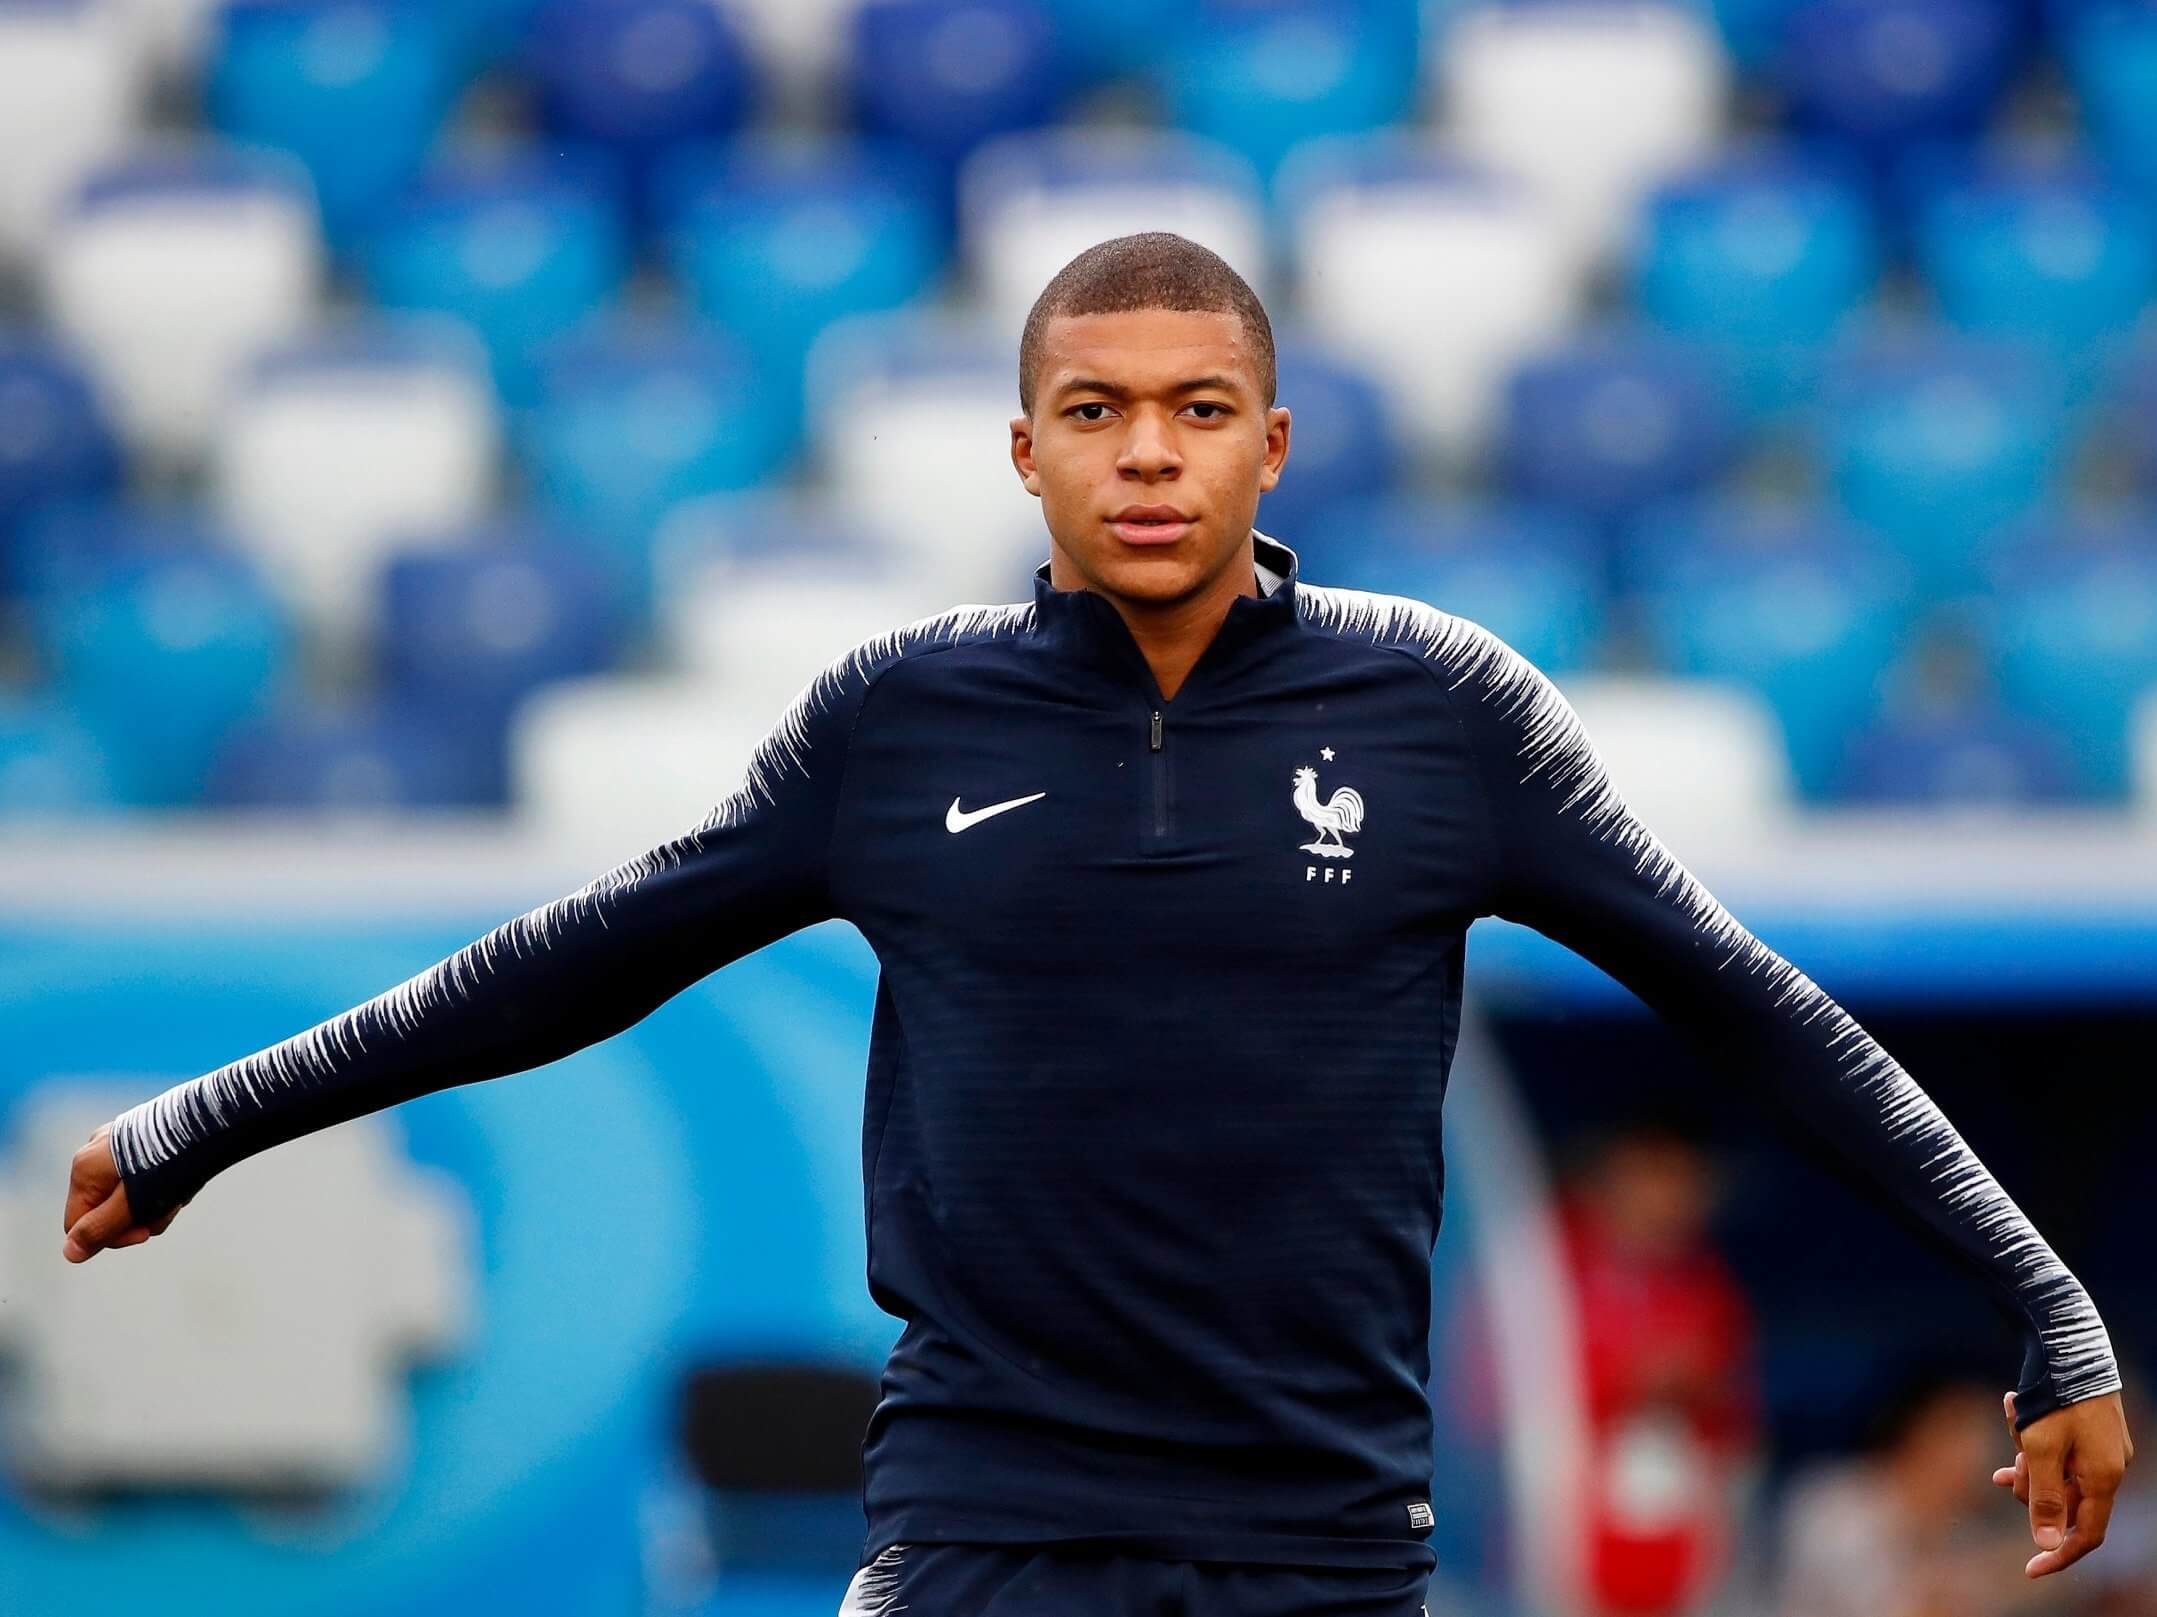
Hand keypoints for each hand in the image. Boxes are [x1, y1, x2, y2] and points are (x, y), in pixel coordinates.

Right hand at [61, 1122, 181, 1261]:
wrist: (211, 1120)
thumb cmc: (170, 1162)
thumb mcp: (134, 1203)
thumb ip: (101, 1229)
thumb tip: (71, 1253)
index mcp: (85, 1169)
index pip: (79, 1224)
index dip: (111, 1237)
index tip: (144, 1233)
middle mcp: (95, 1153)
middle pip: (108, 1209)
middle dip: (142, 1216)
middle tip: (170, 1206)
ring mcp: (119, 1144)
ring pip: (131, 1194)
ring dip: (158, 1202)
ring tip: (182, 1190)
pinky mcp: (142, 1140)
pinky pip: (146, 1175)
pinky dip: (165, 1184)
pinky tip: (185, 1178)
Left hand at [1993, 1388, 2133, 1576]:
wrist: (2068, 1341)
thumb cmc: (2055, 1398)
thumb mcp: (2041, 1450)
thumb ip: (2045, 1498)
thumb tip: (2047, 1543)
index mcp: (2103, 1478)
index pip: (2086, 1534)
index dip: (2059, 1554)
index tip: (2030, 1569)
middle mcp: (2107, 1466)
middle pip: (2061, 1499)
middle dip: (2030, 1482)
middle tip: (2010, 1460)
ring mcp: (2099, 1446)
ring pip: (2052, 1469)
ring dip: (2025, 1450)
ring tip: (2012, 1412)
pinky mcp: (2086, 1427)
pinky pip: (2053, 1445)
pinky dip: (2030, 1434)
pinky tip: (2012, 1406)